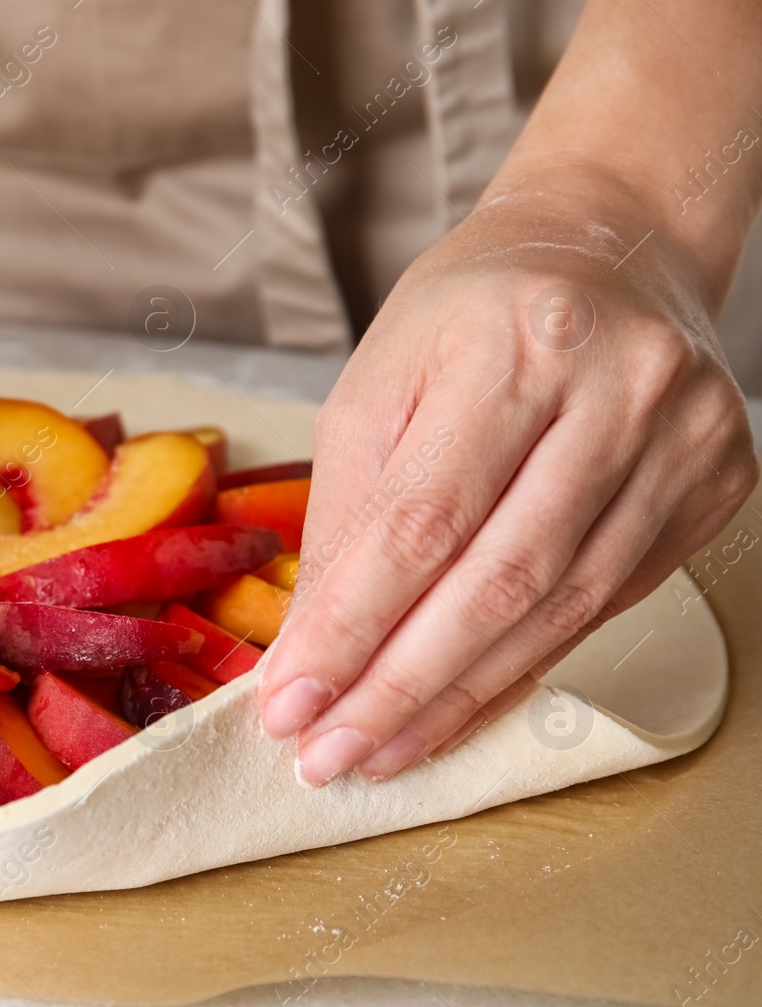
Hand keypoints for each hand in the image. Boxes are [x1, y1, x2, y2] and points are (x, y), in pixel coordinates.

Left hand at [259, 167, 757, 785]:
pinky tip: (459, 707)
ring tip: (380, 751)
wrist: (606, 249)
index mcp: (515, 342)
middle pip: (499, 579)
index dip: (353, 628)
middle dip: (401, 687)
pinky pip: (610, 604)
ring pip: (563, 609)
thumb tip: (311, 647)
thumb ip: (345, 513)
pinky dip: (524, 666)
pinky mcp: (717, 482)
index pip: (422, 520)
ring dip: (460, 698)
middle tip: (329, 757)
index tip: (290, 703)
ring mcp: (684, 439)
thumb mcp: (377, 382)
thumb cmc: (471, 313)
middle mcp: (618, 388)